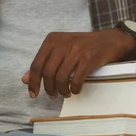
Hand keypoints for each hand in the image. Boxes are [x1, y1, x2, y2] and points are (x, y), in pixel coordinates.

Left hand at [21, 29, 135, 97]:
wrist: (110, 40)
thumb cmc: (82, 46)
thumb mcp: (60, 50)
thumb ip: (43, 63)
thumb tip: (25, 79)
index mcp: (52, 40)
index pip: (36, 64)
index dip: (33, 82)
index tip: (33, 94)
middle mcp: (62, 43)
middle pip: (47, 73)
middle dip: (48, 88)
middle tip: (52, 95)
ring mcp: (76, 51)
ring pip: (60, 78)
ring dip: (61, 90)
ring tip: (65, 94)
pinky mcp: (88, 59)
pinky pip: (76, 80)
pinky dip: (74, 89)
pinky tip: (75, 90)